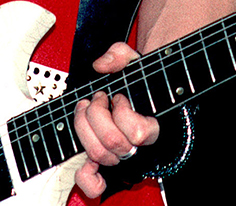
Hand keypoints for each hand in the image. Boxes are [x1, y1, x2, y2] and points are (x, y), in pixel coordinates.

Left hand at [70, 43, 158, 199]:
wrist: (139, 96)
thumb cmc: (138, 83)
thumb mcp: (134, 62)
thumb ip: (120, 54)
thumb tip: (102, 65)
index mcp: (151, 126)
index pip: (139, 133)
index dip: (123, 112)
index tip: (119, 96)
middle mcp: (136, 147)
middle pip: (112, 143)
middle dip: (97, 115)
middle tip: (98, 98)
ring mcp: (119, 156)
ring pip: (97, 155)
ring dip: (85, 128)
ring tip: (88, 110)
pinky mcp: (103, 162)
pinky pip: (94, 182)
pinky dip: (87, 177)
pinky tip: (84, 163)